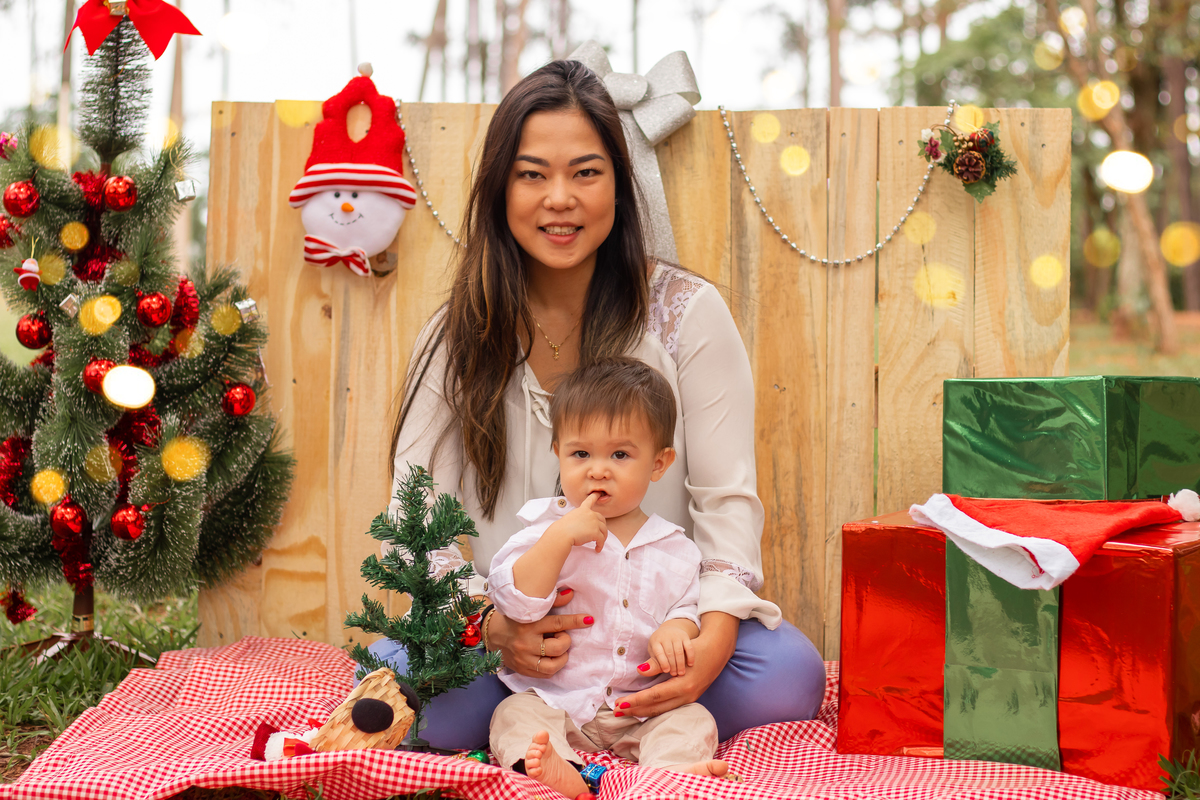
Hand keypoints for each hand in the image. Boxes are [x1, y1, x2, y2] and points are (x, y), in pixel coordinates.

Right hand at [486, 588, 595, 677]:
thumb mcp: (530, 606)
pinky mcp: (522, 670)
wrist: (491, 633)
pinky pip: (545, 674)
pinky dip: (553, 667)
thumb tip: (571, 593)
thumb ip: (552, 601)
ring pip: (553, 666)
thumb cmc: (515, 617)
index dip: (575, 621)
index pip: (557, 623)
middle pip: (558, 647)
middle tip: (561, 636)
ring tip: (558, 650)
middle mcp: (526, 643)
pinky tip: (551, 658)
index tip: (589, 620)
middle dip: (565, 641)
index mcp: (528, 624)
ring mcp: (523, 659)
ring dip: (562, 658)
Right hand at [545, 492, 606, 550]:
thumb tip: (583, 527)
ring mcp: (594, 522)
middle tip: (599, 535)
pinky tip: (597, 549)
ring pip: (604, 530)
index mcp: (583, 510)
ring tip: (598, 543)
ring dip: (602, 538)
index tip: (598, 493)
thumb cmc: (563, 529)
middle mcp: (590, 514)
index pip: (590, 500)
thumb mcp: (570, 519)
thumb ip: (579, 519)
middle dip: (602, 527)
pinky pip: (601, 539)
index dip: (595, 496)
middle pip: (602, 519)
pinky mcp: (595, 532)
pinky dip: (600, 545)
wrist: (562, 534)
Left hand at [616, 612, 738, 717]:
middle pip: (656, 707)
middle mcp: (686, 696)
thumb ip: (658, 663)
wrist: (718, 650)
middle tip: (617, 711)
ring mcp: (689, 699)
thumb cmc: (697, 649)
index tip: (620, 704)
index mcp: (683, 686)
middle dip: (635, 710)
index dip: (636, 701)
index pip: (654, 696)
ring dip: (642, 711)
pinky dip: (653, 709)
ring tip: (625, 711)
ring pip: (661, 710)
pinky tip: (642, 709)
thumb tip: (640, 669)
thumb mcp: (679, 653)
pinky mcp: (689, 698)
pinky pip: (667, 708)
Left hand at [647, 621, 695, 676]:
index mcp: (655, 641)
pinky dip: (690, 656)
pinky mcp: (685, 636)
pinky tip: (690, 665)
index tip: (666, 671)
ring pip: (679, 651)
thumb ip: (651, 663)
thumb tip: (640, 670)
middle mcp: (665, 636)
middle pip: (670, 653)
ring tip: (681, 673)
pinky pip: (689, 647)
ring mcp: (676, 636)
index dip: (663, 662)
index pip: (659, 652)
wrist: (669, 630)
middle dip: (673, 665)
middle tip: (675, 675)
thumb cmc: (660, 646)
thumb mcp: (654, 652)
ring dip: (681, 663)